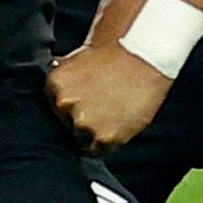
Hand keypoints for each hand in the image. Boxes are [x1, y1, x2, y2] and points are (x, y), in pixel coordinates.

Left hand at [48, 43, 171, 153]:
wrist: (148, 57)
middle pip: (66, 123)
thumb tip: (60, 91)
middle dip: (82, 118)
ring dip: (94, 131)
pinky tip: (120, 123)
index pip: (54, 105)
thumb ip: (67, 79)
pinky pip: (99, 150)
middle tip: (103, 105)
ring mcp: (84, 121)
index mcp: (56, 82)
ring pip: (81, 138)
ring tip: (115, 113)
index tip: (87, 100)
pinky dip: (108, 142)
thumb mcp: (83, 57)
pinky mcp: (104, 136)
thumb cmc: (120, 53)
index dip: (72, 105)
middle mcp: (65, 103)